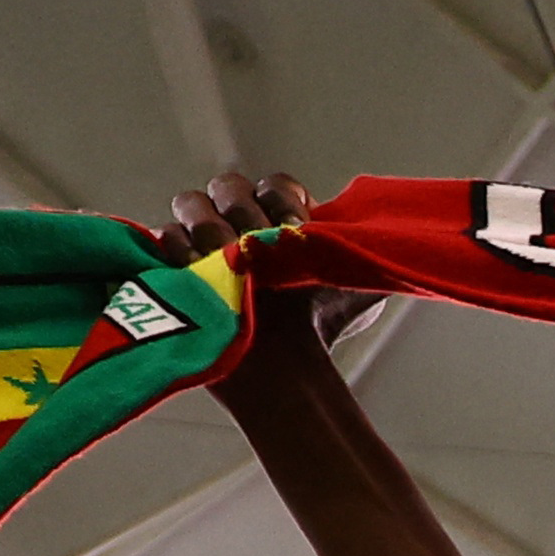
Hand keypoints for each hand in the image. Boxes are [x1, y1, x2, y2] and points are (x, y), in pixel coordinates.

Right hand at [154, 170, 373, 389]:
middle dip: (244, 207)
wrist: (290, 370)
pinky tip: (200, 270)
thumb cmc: (320, 326)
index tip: (299, 227)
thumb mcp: (358, 285)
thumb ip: (368, 252)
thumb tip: (394, 234)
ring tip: (228, 260)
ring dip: (210, 227)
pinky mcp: (171, 268)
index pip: (273, 184)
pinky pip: (160, 240)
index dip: (284, 199)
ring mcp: (201, 245)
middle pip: (227, 186)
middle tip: (259, 242)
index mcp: (278, 219)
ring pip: (190, 205)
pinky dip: (178, 250)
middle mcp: (239, 224)